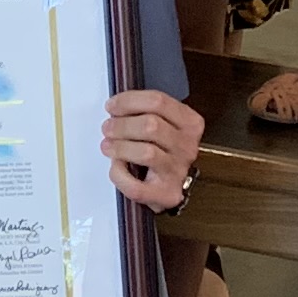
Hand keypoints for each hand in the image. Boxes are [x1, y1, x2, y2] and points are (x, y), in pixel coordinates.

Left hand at [102, 89, 201, 209]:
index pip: (158, 102)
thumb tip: (116, 106)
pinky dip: (120, 176)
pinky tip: (117, 167)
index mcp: (189, 123)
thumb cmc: (162, 150)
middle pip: (151, 125)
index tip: (112, 106)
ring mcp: (178, 171)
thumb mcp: (163, 123)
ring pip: (146, 153)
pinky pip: (137, 186)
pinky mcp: (166, 194)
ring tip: (108, 146)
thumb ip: (145, 111)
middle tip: (108, 127)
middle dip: (122, 125)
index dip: (129, 101)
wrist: (170, 184)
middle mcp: (187, 147)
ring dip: (120, 147)